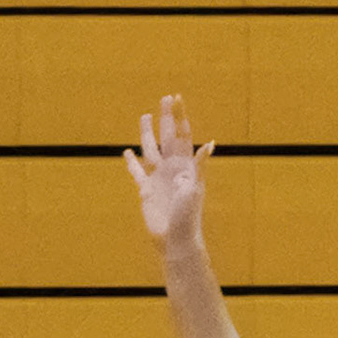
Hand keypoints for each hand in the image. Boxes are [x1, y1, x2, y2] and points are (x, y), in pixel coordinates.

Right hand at [125, 94, 213, 247]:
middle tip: (165, 98)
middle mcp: (172, 169)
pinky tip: (127, 153)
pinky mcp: (146, 191)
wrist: (176, 240)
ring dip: (148, 133)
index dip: (180, 116)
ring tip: (145, 116)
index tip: (177, 98)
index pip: (183, 135)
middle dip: (167, 117)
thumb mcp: (195, 188)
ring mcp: (158, 178)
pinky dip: (131, 163)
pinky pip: (136, 173)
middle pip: (168, 136)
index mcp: (186, 166)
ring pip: (151, 149)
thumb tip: (209, 144)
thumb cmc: (189, 216)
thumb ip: (199, 165)